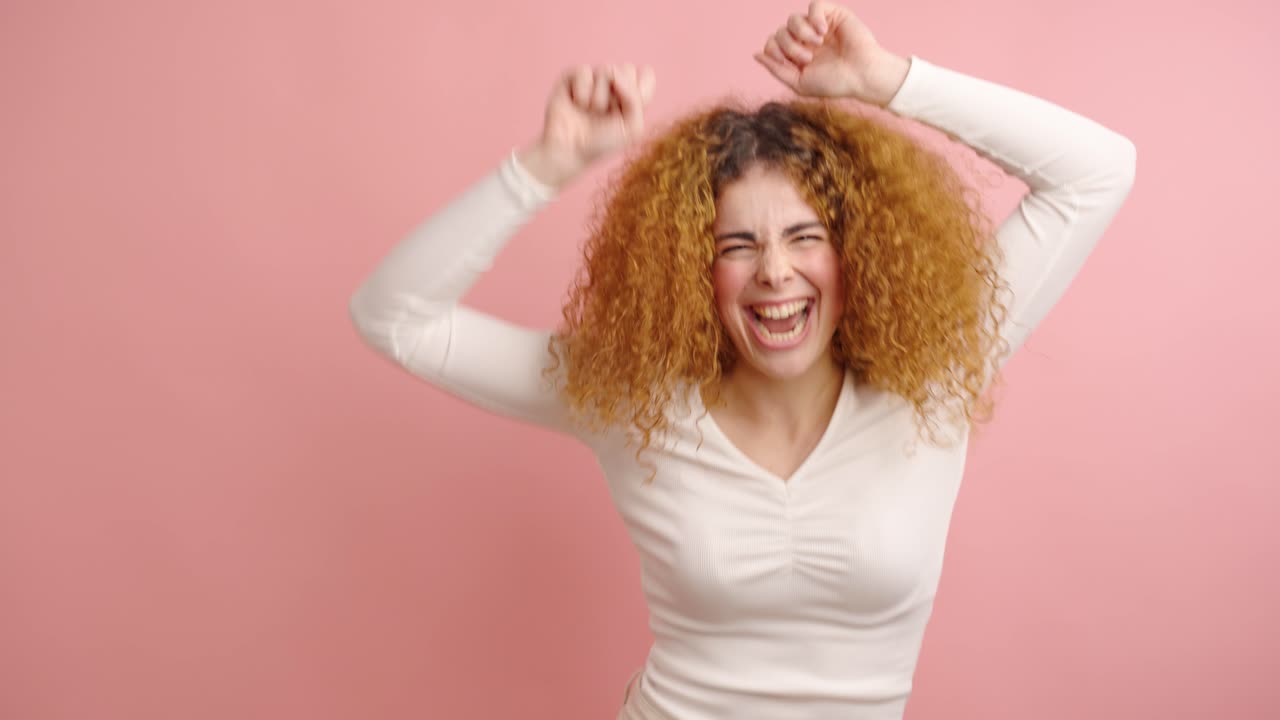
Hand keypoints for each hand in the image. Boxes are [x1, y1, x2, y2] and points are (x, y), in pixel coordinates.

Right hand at [519, 64, 655, 188]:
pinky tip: (576, 104)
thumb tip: (613, 72)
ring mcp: (594, 78)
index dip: (639, 92)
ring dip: (599, 99)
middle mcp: (613, 83)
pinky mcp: (573, 76)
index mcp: (632, 93)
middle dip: (620, 95)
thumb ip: (635, 98)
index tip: (628, 111)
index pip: (646, 74)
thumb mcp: (633, 127)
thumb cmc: (602, 142)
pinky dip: (582, 93)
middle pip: (628, 68)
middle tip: (607, 113)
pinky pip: (584, 72)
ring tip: (590, 111)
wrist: (571, 149)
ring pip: (606, 70)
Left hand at [754, 1, 907, 105]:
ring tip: (817, 44)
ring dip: (801, 33)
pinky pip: (814, 6)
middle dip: (789, 46)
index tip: (788, 61)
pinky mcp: (833, 15)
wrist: (862, 76)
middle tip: (808, 58)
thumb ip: (776, 69)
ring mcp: (818, 26)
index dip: (773, 50)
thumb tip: (755, 54)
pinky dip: (814, 17)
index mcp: (796, 55)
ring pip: (793, 19)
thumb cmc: (834, 83)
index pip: (772, 44)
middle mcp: (805, 40)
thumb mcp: (799, 82)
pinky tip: (822, 31)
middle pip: (780, 32)